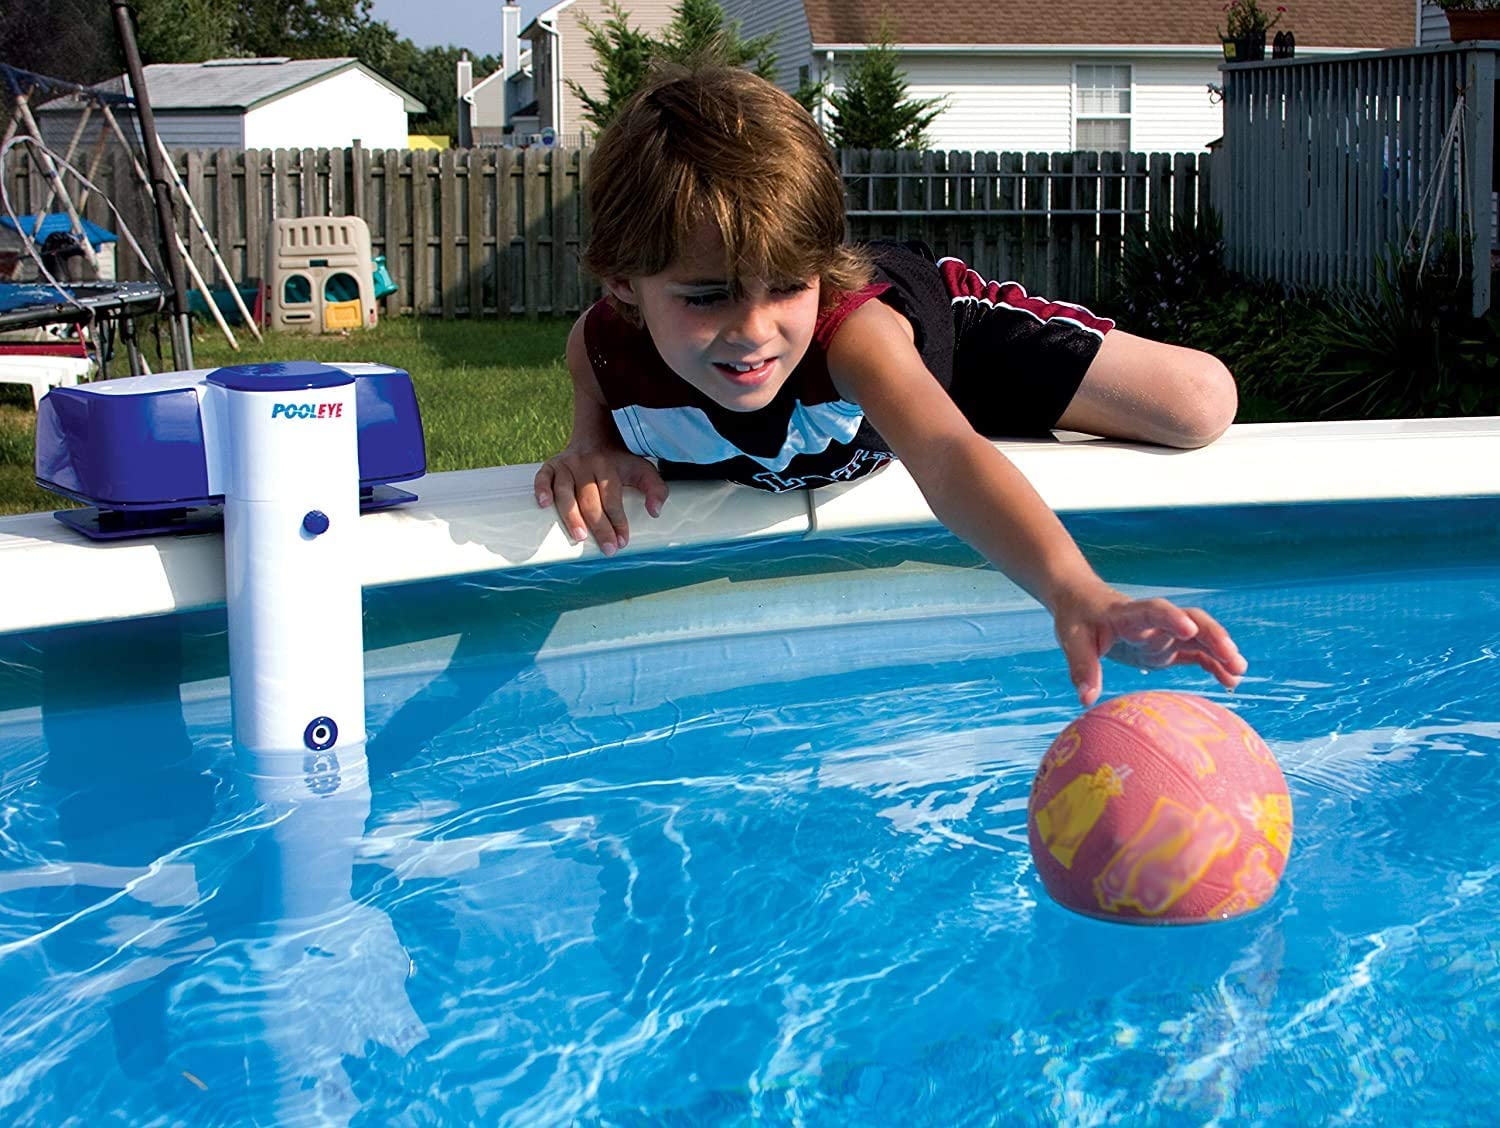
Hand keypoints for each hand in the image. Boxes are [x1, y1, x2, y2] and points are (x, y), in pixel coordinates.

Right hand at [534, 446, 667, 555]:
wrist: (596, 437)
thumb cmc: (620, 463)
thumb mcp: (643, 471)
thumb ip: (656, 490)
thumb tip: (655, 512)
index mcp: (609, 466)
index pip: (612, 498)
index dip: (618, 521)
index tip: (622, 541)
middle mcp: (586, 464)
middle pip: (590, 500)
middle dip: (599, 526)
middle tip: (607, 548)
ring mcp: (567, 464)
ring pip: (566, 492)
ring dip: (571, 515)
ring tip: (580, 537)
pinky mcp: (551, 465)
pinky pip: (543, 477)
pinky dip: (541, 490)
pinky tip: (543, 505)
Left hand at [1052, 585, 1247, 707]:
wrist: (1081, 600)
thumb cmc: (1076, 618)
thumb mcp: (1071, 640)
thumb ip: (1082, 668)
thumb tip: (1086, 699)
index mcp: (1128, 613)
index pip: (1154, 610)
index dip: (1171, 618)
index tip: (1188, 629)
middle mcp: (1153, 621)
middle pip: (1190, 619)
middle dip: (1212, 636)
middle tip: (1233, 658)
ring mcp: (1163, 632)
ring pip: (1200, 636)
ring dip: (1220, 650)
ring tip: (1239, 673)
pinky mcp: (1167, 646)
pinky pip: (1196, 653)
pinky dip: (1213, 664)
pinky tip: (1230, 681)